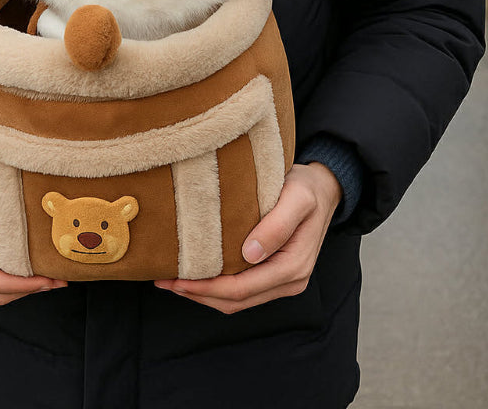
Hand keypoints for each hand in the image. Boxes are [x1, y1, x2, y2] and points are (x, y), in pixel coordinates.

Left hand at [154, 162, 341, 313]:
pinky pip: (242, 290)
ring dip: (203, 294)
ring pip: (237, 300)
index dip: (207, 288)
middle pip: (236, 301)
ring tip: (172, 280)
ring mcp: (282, 280)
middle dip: (198, 294)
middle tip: (164, 280)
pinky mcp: (273, 273)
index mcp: (294, 266)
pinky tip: (196, 274)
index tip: (177, 278)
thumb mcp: (296, 198)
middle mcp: (289, 280)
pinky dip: (216, 287)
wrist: (323, 188)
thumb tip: (251, 253)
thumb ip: (277, 224)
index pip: (242, 288)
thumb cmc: (307, 189)